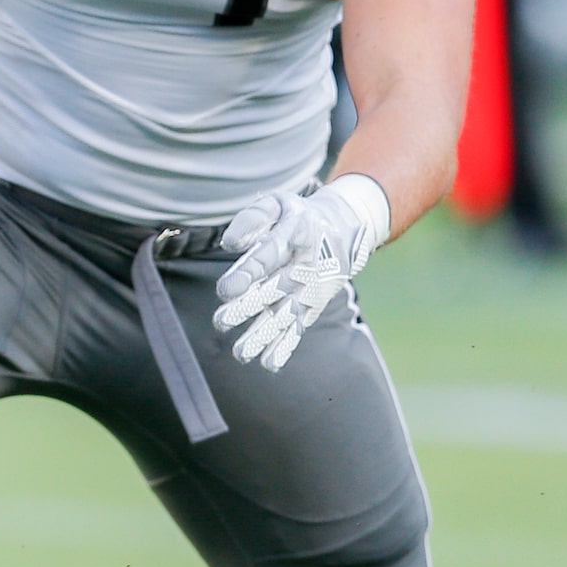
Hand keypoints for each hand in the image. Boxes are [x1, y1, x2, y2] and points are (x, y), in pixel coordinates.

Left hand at [213, 174, 389, 371]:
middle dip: (249, 307)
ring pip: (287, 314)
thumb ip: (252, 219)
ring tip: (241, 353)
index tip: (225, 291)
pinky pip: (299, 326)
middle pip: (276, 289)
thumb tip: (228, 244)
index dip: (247, 274)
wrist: (345, 228)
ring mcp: (312, 289)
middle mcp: (306, 266)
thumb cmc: (299, 215)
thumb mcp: (278, 203)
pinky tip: (269, 363)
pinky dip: (286, 346)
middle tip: (221, 322)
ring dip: (264, 335)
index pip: (268, 256)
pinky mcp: (314, 304)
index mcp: (295, 236)